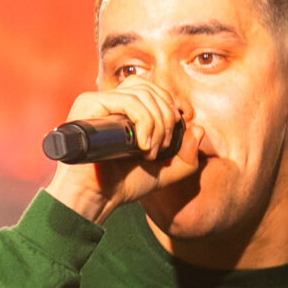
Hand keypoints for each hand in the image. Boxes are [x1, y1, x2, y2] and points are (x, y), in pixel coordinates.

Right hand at [43, 78, 198, 223]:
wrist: (96, 199)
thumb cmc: (123, 185)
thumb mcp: (164, 173)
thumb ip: (186, 157)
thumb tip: (199, 129)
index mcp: (124, 110)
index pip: (154, 90)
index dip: (172, 104)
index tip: (183, 123)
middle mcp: (110, 101)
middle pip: (151, 89)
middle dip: (167, 118)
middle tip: (162, 148)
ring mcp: (98, 101)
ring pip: (142, 94)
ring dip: (156, 123)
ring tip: (150, 152)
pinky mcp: (88, 105)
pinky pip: (128, 101)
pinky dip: (143, 122)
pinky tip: (141, 145)